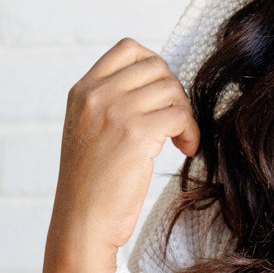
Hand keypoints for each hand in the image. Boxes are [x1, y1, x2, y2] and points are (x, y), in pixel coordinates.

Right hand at [39, 38, 199, 272]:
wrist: (82, 223)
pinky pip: (179, 115)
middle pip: (157, 66)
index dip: (157, 67)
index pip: (128, 49)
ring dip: (186, 114)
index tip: (163, 97)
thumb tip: (157, 87)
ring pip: (172, 90)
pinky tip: (187, 149)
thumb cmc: (91, 187)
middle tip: (177, 123)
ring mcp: (114, 112)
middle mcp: (95, 95)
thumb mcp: (89, 133)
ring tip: (181, 139)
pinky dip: (191, 131)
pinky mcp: (136, 134)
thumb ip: (111, 105)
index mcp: (82, 91)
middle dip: (176, 92)